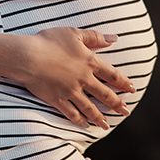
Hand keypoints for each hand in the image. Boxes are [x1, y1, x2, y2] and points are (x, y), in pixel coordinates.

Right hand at [11, 27, 134, 129]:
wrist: (28, 57)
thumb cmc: (49, 41)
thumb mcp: (74, 33)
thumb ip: (95, 37)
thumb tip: (114, 39)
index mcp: (89, 61)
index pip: (112, 74)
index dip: (123, 83)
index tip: (132, 90)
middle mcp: (83, 79)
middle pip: (104, 94)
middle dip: (117, 104)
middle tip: (126, 112)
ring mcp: (70, 91)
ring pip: (90, 108)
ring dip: (100, 117)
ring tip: (107, 125)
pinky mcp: (57, 100)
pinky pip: (71, 113)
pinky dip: (79, 121)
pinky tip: (85, 125)